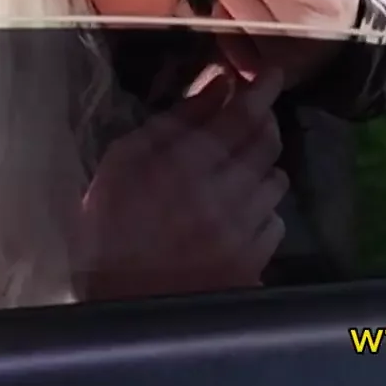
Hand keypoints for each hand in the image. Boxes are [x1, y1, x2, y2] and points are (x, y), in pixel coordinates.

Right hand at [72, 71, 287, 301]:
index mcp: (187, 165)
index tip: (272, 74)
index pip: (242, 115)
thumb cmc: (109, 229)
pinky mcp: (253, 263)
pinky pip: (276, 223)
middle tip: (251, 119)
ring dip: (263, 169)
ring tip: (236, 176)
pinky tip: (237, 217)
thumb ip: (173, 122)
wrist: (118, 312)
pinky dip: (263, 213)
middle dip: (264, 123)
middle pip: (267, 143)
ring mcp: (243, 232)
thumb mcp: (122, 163)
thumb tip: (217, 87)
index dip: (262, 89)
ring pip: (276, 181)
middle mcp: (224, 195)